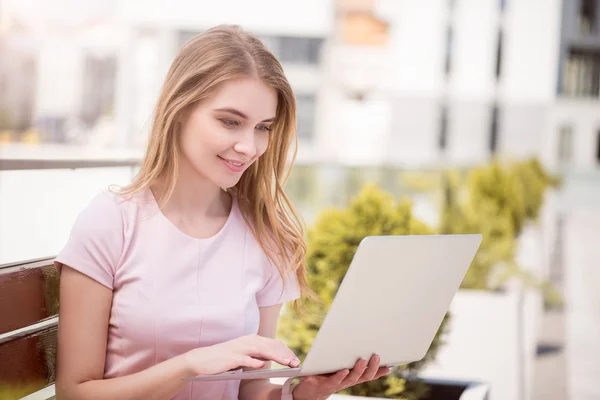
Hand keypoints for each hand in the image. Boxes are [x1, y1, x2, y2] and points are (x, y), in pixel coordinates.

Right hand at [183, 334, 299, 375]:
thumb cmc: (226, 358)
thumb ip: (258, 355)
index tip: (296, 359)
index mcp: (252, 339)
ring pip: (262, 350)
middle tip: (296, 362)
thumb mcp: (245, 355)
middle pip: (272, 346)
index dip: (286, 351)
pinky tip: (263, 366)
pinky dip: (255, 362)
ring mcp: (240, 348)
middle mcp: (248, 341)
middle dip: (286, 354)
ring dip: (276, 357)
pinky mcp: (232, 357)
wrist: (204, 359)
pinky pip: (246, 359)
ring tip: (287, 363)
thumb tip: (273, 358)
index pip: (274, 343)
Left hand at [291, 354, 390, 399]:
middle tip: (375, 356)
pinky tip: (341, 370)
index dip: (378, 371)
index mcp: (350, 378)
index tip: (389, 366)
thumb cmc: (327, 376)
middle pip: (360, 377)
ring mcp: (333, 383)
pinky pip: (329, 380)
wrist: (308, 392)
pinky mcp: (319, 383)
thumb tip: (367, 351)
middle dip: (370, 367)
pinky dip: (336, 376)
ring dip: (356, 370)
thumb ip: (353, 363)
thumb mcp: (342, 369)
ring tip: (361, 361)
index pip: (367, 375)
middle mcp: (344, 382)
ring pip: (348, 378)